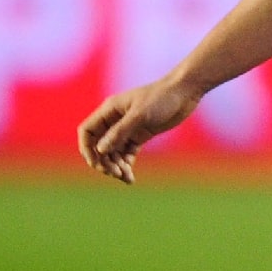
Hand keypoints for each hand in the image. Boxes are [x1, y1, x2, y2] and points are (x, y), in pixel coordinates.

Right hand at [76, 76, 202, 183]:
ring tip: (126, 178)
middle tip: (116, 173)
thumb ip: (119, 132)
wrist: (184, 93)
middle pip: (99, 146)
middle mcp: (114, 120)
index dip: (87, 149)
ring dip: (116, 166)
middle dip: (104, 161)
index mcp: (109, 110)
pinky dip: (127, 165)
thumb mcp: (139, 115)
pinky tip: (130, 178)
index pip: (87, 132)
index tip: (97, 164)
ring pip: (113, 152)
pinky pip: (127, 153)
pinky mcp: (140, 135)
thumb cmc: (161, 97)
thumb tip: (100, 149)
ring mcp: (127, 128)